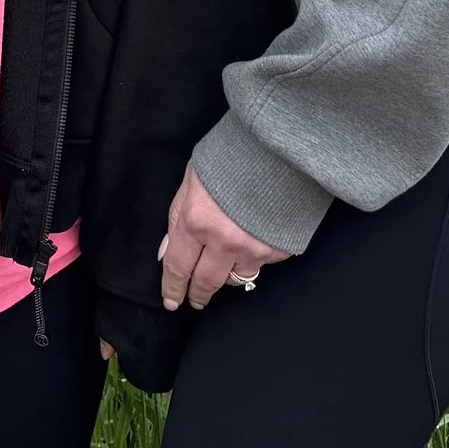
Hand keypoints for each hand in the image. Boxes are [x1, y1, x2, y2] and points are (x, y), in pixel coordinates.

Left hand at [158, 165, 288, 312]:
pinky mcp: (279, 249)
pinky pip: (261, 265)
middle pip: (206, 282)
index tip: (171, 301)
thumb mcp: (192, 180)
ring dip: (226, 276)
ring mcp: (254, 248)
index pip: (179, 267)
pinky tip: (251, 245)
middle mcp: (224, 241)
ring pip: (235, 279)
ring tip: (222, 271)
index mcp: (197, 222)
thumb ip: (178, 218)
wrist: (280, 146)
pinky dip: (253, 259)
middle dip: (197, 295)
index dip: (173, 287)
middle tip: (194, 301)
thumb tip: (168, 251)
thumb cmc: (231, 155)